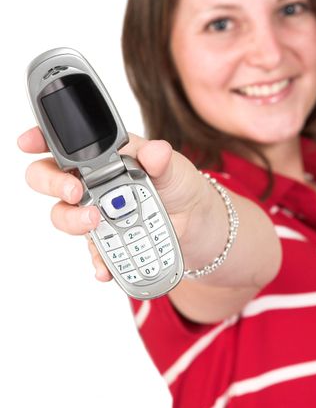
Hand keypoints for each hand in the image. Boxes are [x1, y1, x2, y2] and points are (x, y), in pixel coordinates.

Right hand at [18, 127, 203, 281]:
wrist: (195, 222)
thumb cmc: (178, 184)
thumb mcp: (174, 167)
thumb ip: (161, 159)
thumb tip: (156, 152)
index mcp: (103, 156)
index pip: (64, 144)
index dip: (39, 140)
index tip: (28, 143)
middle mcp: (90, 182)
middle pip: (49, 179)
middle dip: (52, 183)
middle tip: (74, 191)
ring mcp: (94, 213)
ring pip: (63, 216)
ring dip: (74, 221)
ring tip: (97, 222)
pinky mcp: (105, 241)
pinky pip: (91, 252)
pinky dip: (98, 261)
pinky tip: (106, 267)